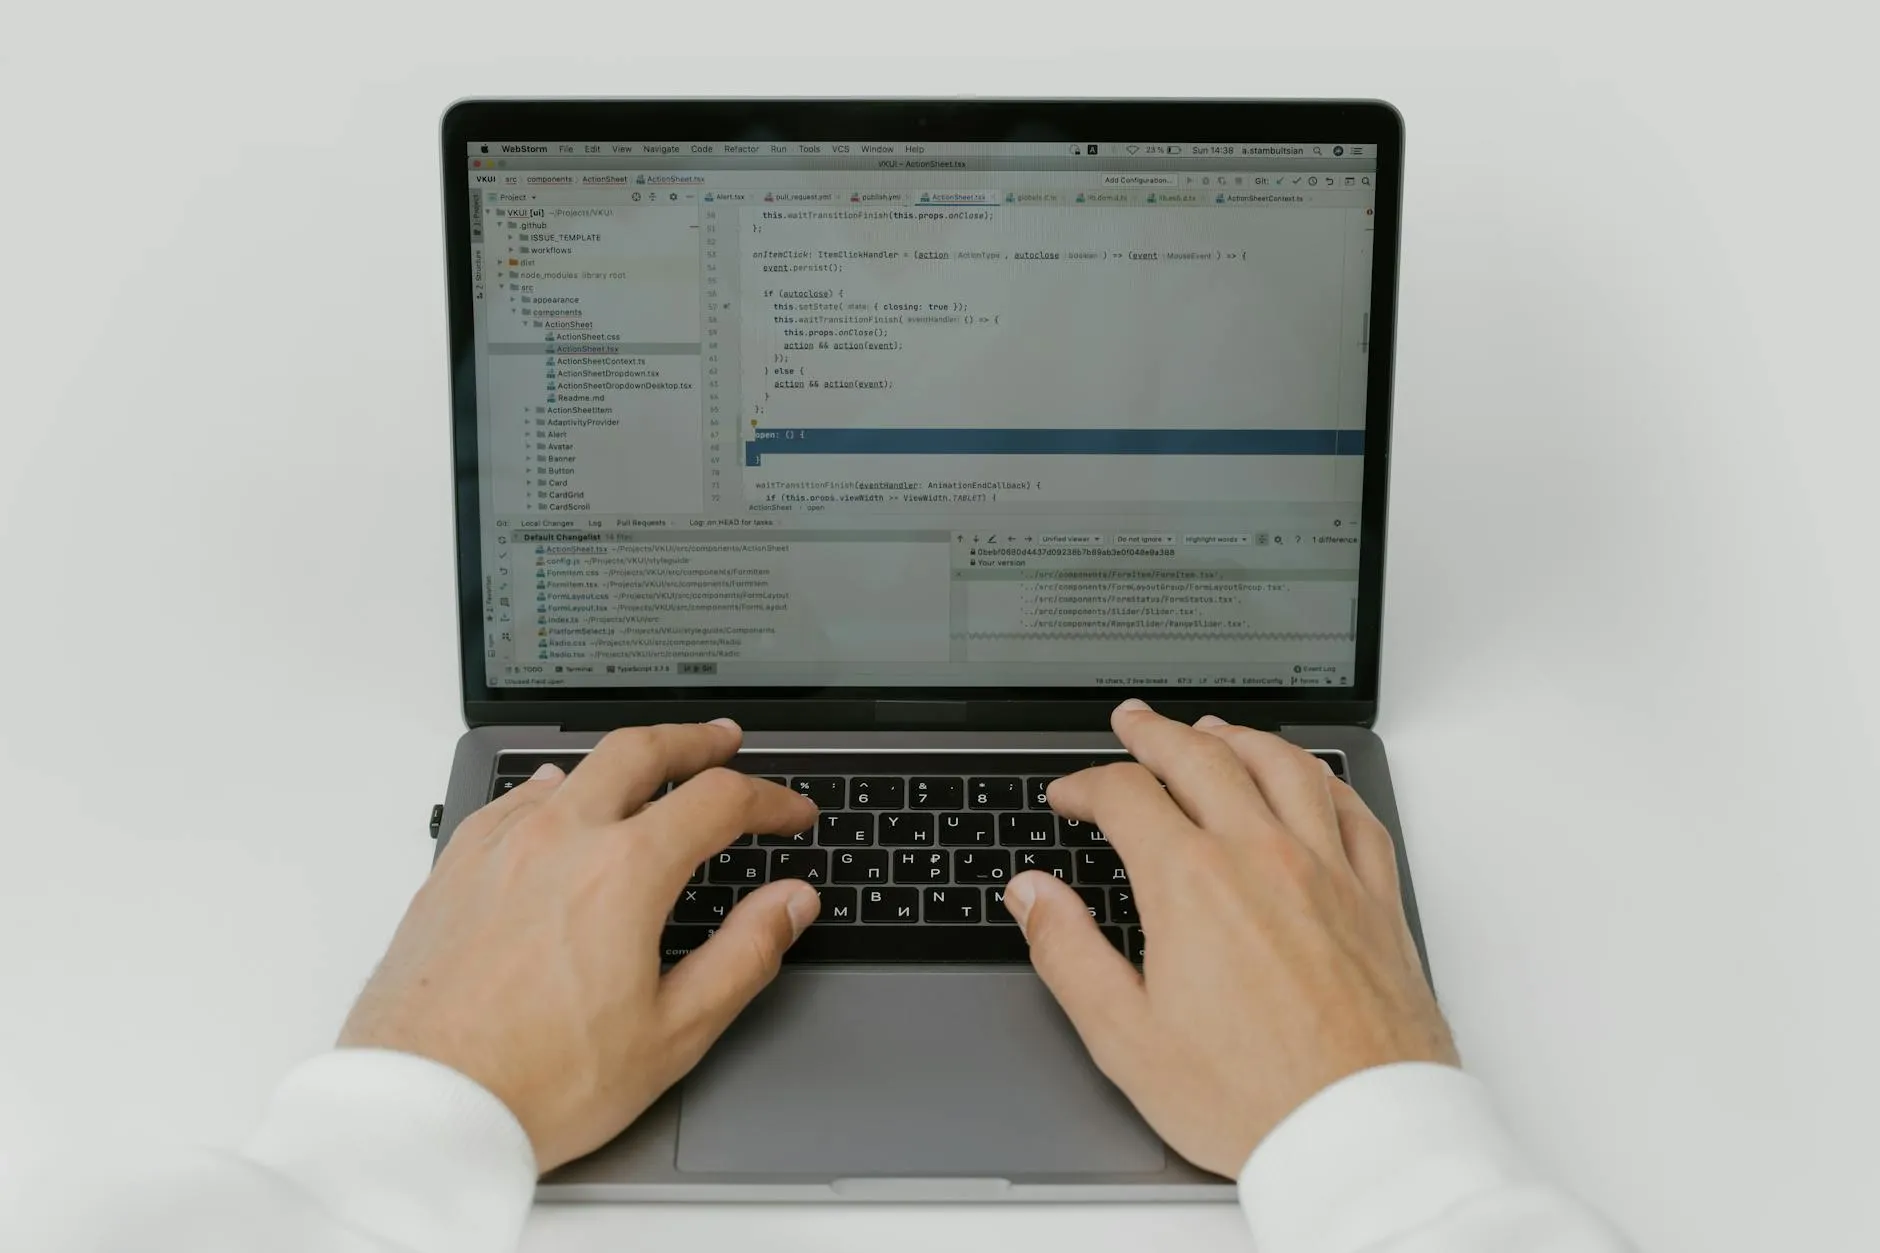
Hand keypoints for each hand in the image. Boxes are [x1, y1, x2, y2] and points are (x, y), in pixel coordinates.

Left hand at [338, 720, 819, 1171]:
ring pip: (574, 767)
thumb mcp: (673, 1033)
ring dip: (625, 760)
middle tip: (725, 744)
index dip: (770, 799)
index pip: (719, 800)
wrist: (420, 1108)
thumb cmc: (537, 1083)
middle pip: (640, 750)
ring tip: (650, 771)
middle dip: (695, 741)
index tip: (791, 814)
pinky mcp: (454, 869)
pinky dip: (555, 790)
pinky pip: (514, 801)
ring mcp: (500, 847)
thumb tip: (790, 904)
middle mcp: (560, 838)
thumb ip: (744, 955)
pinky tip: (558, 805)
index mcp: (624, 870)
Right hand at [1003, 699, 1456, 1177]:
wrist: (1360, 1134)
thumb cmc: (1252, 1097)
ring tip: (1212, 730)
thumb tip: (1033, 897)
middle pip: (1202, 756)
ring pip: (1283, 765)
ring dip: (1238, 736)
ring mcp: (1327, 870)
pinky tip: (1309, 780)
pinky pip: (1352, 809)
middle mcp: (1262, 856)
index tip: (1070, 798)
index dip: (1086, 786)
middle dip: (1155, 733)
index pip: (1127, 795)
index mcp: (1193, 883)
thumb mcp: (1126, 1037)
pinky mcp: (1375, 898)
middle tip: (1132, 724)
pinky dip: (1322, 778)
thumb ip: (1068, 953)